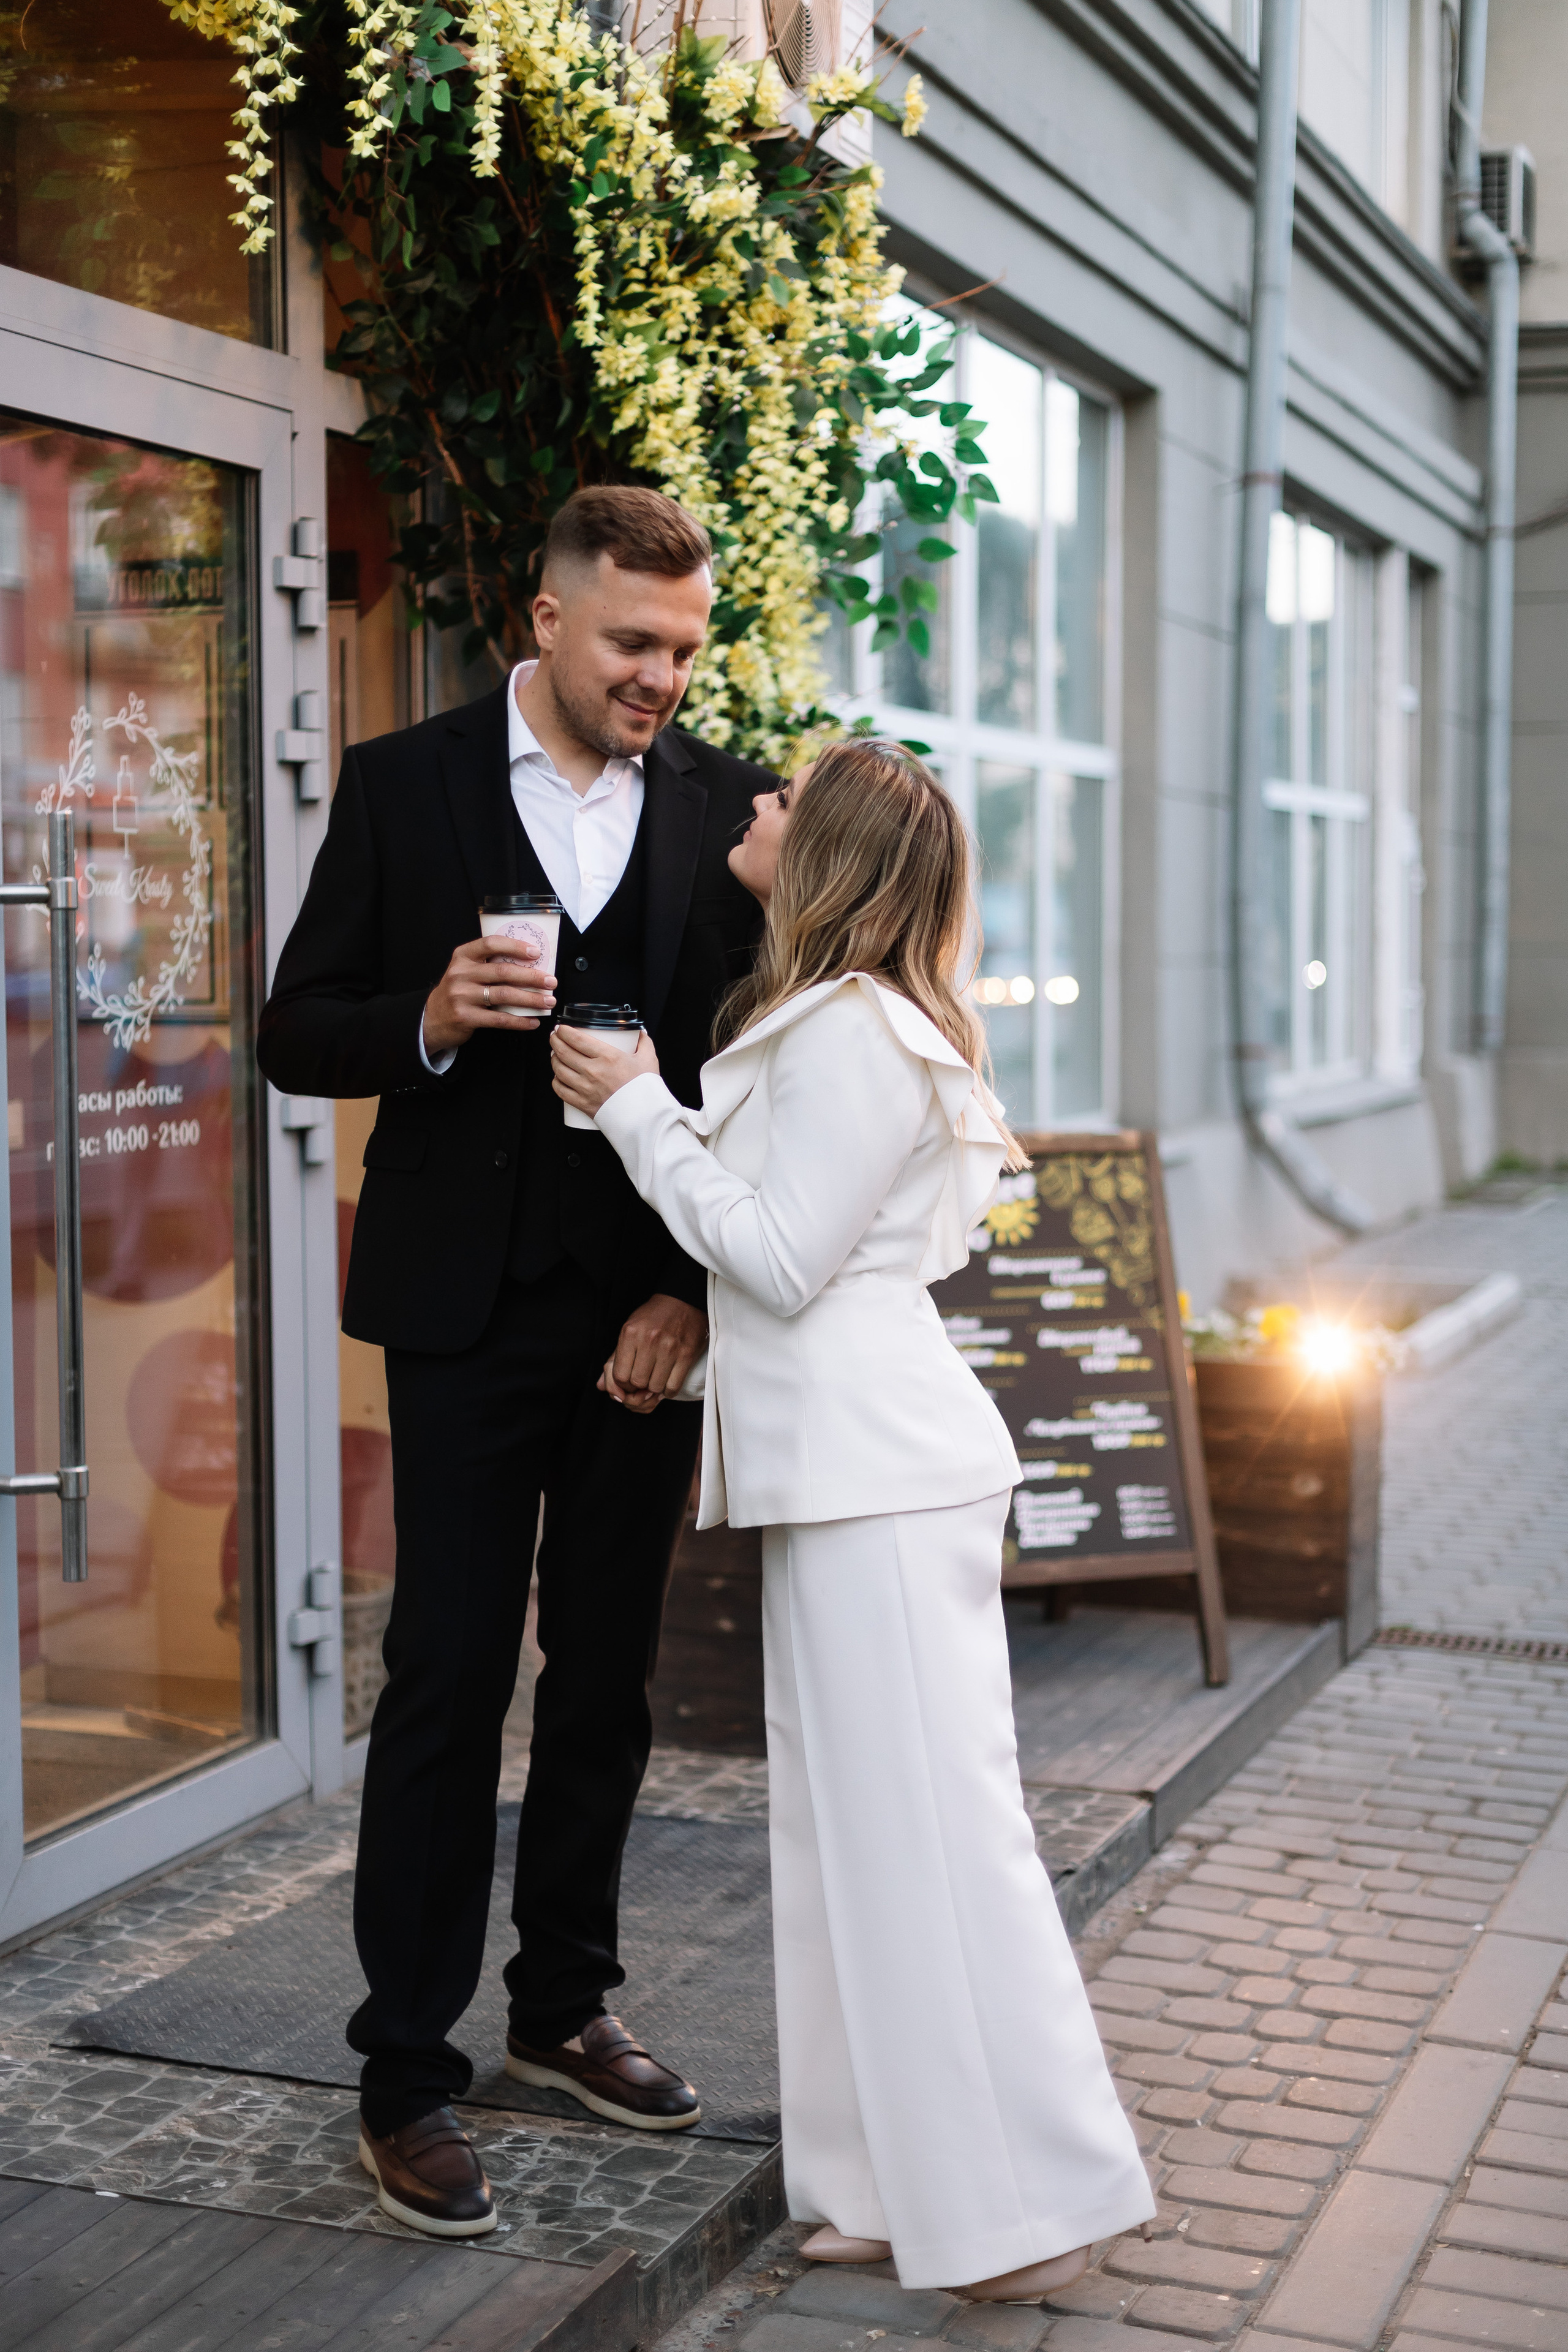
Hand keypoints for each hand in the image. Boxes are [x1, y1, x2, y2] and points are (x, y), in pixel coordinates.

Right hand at [424, 934, 555, 1055]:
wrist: (433, 1018)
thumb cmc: (458, 991)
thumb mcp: (466, 970)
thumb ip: (489, 964)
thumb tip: (530, 964)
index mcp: (463, 956)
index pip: (491, 944)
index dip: (515, 946)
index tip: (535, 952)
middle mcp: (461, 973)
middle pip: (503, 971)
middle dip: (531, 977)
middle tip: (551, 981)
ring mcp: (462, 996)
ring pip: (504, 995)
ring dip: (531, 999)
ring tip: (548, 1001)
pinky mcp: (466, 1017)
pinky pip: (499, 1019)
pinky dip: (519, 1021)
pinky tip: (532, 1021)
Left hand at [551, 1023, 658, 1117]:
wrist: (645, 1116)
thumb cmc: (645, 1088)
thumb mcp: (648, 1059)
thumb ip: (643, 1042)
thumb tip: (639, 1032)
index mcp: (608, 1057)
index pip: (576, 1038)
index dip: (564, 1031)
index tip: (561, 1028)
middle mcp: (593, 1071)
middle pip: (563, 1052)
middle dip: (555, 1041)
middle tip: (555, 1037)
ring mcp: (586, 1088)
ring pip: (559, 1069)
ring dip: (554, 1059)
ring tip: (556, 1054)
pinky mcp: (582, 1104)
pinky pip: (560, 1090)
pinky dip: (556, 1081)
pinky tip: (558, 1076)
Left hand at [599, 1293, 705, 1413]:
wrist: (682, 1301)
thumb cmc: (653, 1317)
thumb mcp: (629, 1330)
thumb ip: (615, 1359)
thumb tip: (601, 1385)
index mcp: (630, 1333)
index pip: (620, 1375)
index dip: (622, 1384)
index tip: (628, 1381)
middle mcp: (649, 1340)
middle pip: (637, 1382)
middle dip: (638, 1386)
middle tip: (643, 1380)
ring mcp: (669, 1348)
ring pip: (655, 1387)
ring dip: (654, 1388)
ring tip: (655, 1378)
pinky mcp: (686, 1354)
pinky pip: (673, 1387)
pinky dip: (668, 1390)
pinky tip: (667, 1382)